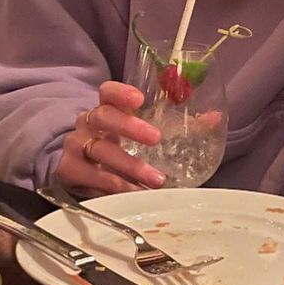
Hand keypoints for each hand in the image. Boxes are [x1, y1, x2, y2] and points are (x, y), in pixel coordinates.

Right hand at [56, 80, 165, 194]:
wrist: (73, 170)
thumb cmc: (114, 146)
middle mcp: (88, 123)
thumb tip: (214, 118)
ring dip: (129, 165)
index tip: (139, 99)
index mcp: (106, 108)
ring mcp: (76, 145)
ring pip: (100, 150)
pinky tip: (133, 192)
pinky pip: (91, 176)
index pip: (107, 92)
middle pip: (103, 116)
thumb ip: (173, 126)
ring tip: (156, 179)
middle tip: (156, 139)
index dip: (120, 92)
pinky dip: (113, 185)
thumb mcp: (137, 133)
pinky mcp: (69, 170)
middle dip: (129, 127)